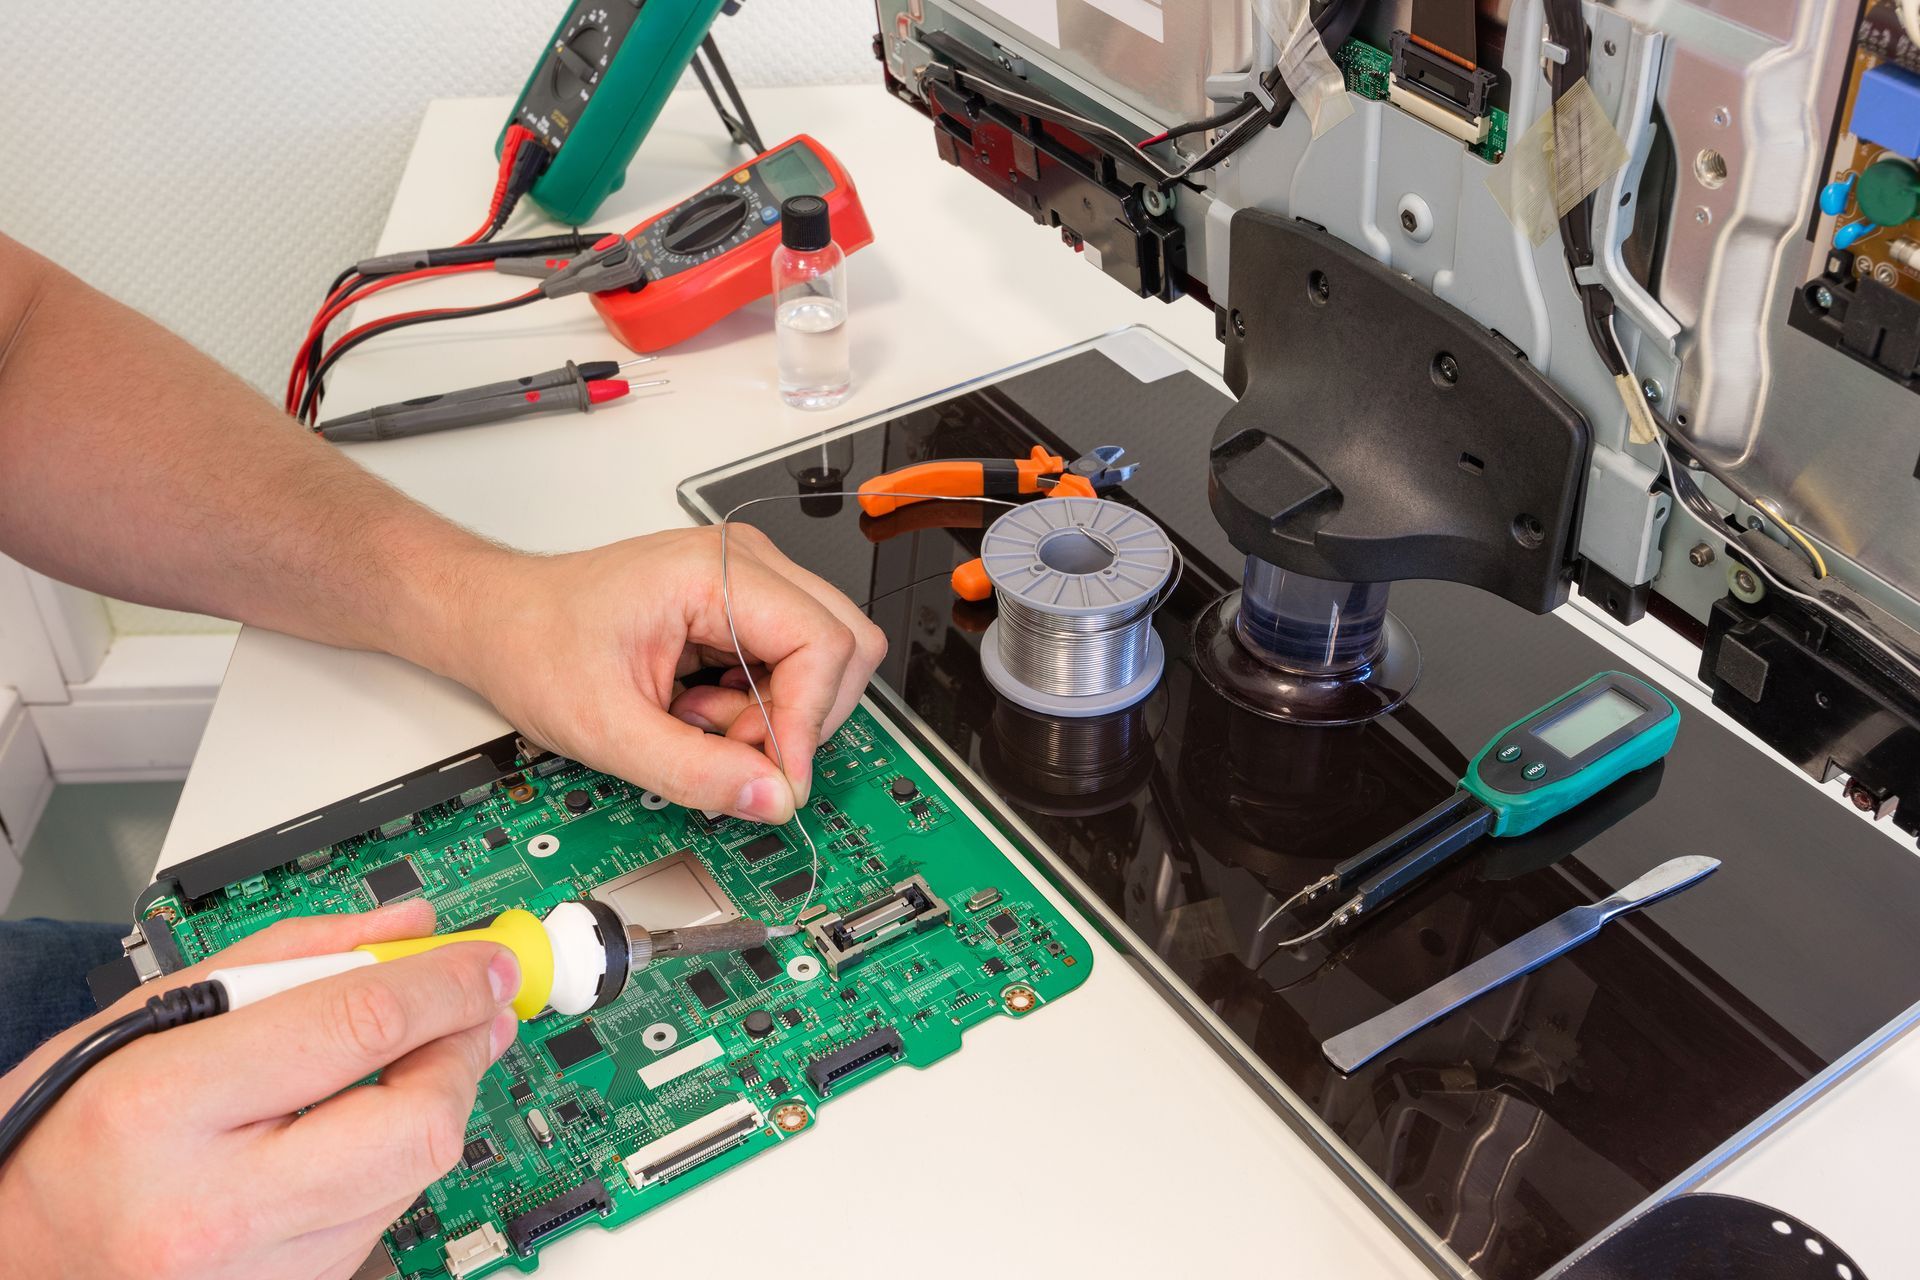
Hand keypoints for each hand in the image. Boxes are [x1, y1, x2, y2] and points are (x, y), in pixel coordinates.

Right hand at [0, 901, 516, 1279]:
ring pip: (412, 1176)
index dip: (447, 982)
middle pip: (416, 1124)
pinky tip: (343, 1136)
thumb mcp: (156, 1010)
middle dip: (462, 1055)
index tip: (487, 961)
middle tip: (466, 1014)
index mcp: (166, 1105)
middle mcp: (212, 1206)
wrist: (12, 1248)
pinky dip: (387, 1164)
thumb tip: (413, 930)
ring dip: (429, 1108)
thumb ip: (298, 956)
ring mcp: (252, 1273)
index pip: (360, 1026)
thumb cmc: (66, 1126)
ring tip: (391, 1069)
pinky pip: (381, 1220)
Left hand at [437, 526, 885, 824]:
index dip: (808, 723)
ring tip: (699, 724)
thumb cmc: (536, 645)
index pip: (825, 644)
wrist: (499, 620)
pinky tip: (699, 710)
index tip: (777, 778)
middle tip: (736, 751)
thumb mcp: (608, 728)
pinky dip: (759, 707)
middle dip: (802, 717)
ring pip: (825, 661)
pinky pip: (791, 666)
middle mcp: (746, 563)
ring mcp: (750, 581)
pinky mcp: (743, 607)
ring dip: (776, 715)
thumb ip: (696, 771)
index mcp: (715, 571)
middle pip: (846, 644)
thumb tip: (773, 799)